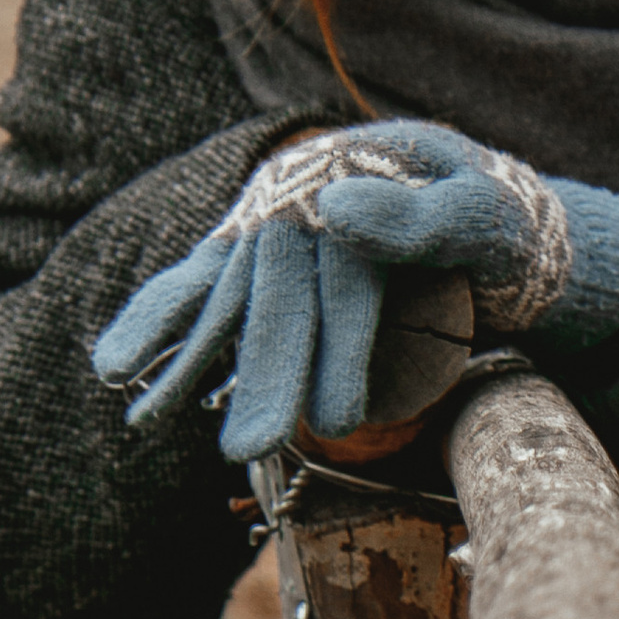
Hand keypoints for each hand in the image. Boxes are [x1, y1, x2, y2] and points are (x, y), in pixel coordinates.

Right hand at [91, 122, 618, 461]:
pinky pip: (204, 289)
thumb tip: (335, 212)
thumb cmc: (503, 227)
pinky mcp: (260, 254)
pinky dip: (162, 323)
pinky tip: (116, 368)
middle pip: (279, 291)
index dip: (341, 342)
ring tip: (142, 414)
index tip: (344, 416)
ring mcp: (275, 224)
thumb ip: (425, 216)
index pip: (342, 268)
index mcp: (356, 170)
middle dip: (267, 374)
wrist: (494, 226)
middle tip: (253, 447)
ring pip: (230, 297)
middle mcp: (302, 193)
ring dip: (190, 358)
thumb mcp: (487, 216)